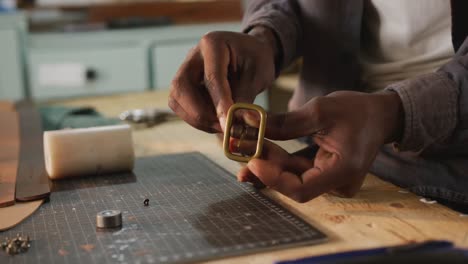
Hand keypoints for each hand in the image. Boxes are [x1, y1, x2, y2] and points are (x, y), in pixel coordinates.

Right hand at [168, 27, 277, 132]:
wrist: (252, 54)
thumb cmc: (257, 60)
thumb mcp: (258, 76)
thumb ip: (244, 98)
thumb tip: (235, 124)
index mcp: (213, 44)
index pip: (211, 78)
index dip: (219, 103)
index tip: (228, 124)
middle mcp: (193, 55)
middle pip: (181, 87)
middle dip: (199, 113)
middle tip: (222, 127)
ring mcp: (185, 70)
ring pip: (177, 99)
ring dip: (197, 119)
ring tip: (221, 126)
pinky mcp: (184, 85)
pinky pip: (180, 106)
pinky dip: (196, 119)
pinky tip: (215, 121)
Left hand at [236, 91, 402, 201]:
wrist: (380, 115)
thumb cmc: (357, 110)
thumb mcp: (320, 111)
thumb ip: (285, 123)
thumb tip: (250, 123)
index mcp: (343, 172)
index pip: (301, 189)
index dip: (273, 179)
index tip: (252, 161)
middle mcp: (338, 184)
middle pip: (293, 184)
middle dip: (265, 167)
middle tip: (242, 150)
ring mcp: (331, 181)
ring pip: (292, 178)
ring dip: (269, 163)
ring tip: (248, 146)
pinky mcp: (324, 174)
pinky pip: (297, 172)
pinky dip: (279, 161)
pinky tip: (260, 149)